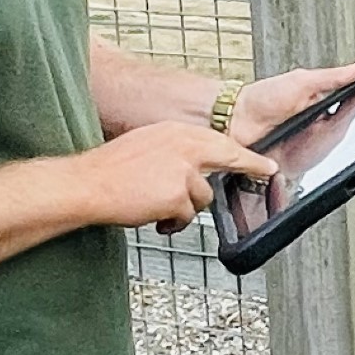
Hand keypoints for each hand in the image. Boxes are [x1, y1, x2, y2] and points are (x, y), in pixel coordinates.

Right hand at [78, 122, 274, 234]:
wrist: (87, 184)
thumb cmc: (109, 170)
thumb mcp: (147, 146)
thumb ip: (174, 153)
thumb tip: (194, 170)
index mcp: (175, 132)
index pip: (218, 140)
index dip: (243, 152)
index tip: (263, 160)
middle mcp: (184, 146)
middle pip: (229, 156)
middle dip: (250, 165)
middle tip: (267, 171)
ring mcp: (183, 169)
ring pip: (202, 198)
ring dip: (184, 207)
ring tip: (156, 206)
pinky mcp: (178, 194)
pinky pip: (185, 217)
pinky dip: (171, 222)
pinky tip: (153, 218)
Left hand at [226, 62, 354, 147]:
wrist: (234, 122)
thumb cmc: (262, 98)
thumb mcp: (302, 82)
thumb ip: (331, 77)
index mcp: (319, 98)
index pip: (348, 100)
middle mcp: (315, 119)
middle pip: (343, 125)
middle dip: (346, 126)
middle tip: (342, 123)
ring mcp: (307, 139)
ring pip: (331, 144)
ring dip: (330, 143)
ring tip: (324, 138)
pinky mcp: (298, 158)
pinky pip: (315, 160)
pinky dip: (316, 157)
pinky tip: (313, 154)